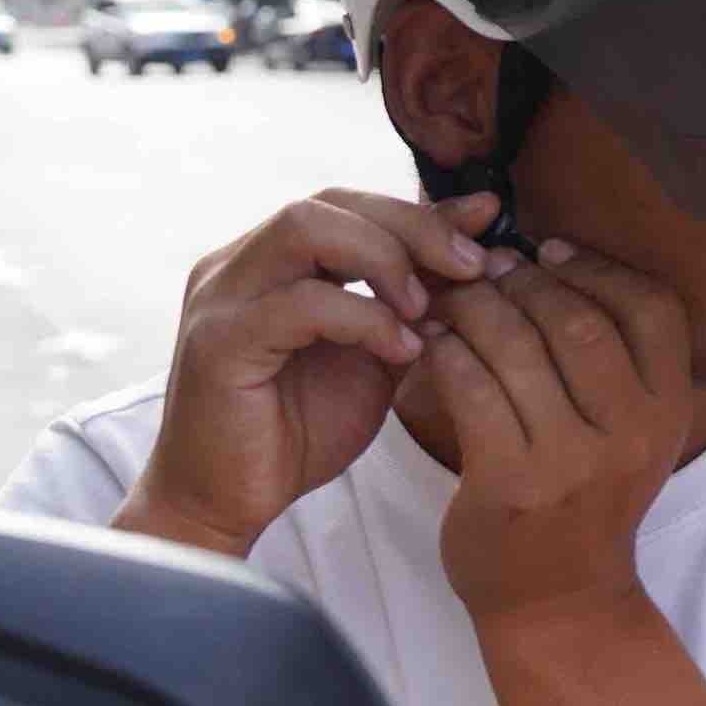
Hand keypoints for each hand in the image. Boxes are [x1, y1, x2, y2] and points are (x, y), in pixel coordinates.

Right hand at [124, 190, 509, 555]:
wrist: (230, 502)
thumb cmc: (299, 430)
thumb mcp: (377, 355)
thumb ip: (414, 303)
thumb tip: (477, 250)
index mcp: (271, 262)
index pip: (348, 205)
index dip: (420, 209)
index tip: (488, 219)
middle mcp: (238, 264)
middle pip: (330, 203)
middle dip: (412, 226)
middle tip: (471, 266)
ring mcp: (222, 296)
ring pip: (306, 228)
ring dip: (384, 260)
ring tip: (426, 310)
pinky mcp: (217, 340)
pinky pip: (300, 302)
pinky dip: (363, 317)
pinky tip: (401, 350)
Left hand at [412, 241, 700, 625]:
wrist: (559, 602)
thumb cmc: (585, 503)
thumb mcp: (628, 434)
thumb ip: (611, 361)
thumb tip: (549, 261)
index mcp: (669, 410)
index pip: (651, 307)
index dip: (597, 266)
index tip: (547, 250)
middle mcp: (632, 432)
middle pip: (577, 319)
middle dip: (521, 281)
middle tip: (481, 269)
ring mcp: (574, 461)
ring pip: (518, 348)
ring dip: (473, 310)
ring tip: (446, 299)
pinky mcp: (512, 483)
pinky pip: (472, 389)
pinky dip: (445, 354)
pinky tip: (430, 344)